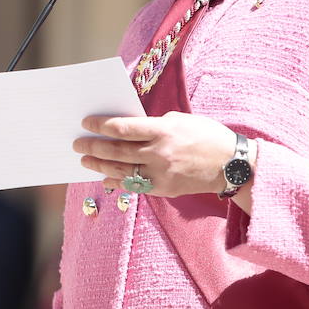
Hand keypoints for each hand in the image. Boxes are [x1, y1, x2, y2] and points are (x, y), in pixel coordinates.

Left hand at [73, 112, 238, 197]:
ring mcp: (160, 174)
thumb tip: (129, 128)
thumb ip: (154, 124)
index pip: (123, 128)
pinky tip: (105, 176)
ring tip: (85, 160)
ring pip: (121, 170)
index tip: (87, 123)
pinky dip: (117, 181)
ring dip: (100, 164)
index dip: (101, 125)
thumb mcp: (181, 120)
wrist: (230, 164)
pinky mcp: (163, 189)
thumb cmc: (206, 135)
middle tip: (78, 143)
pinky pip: (134, 186)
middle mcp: (158, 153)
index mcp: (163, 131)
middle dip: (93, 146)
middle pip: (117, 150)